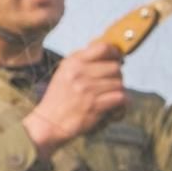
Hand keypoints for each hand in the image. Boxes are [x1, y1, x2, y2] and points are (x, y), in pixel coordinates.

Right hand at [23, 39, 126, 155]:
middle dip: (117, 75)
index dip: (114, 52)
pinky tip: (116, 105)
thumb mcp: (64, 72)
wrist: (49, 122)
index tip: (117, 58)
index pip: (102, 48)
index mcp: (73, 62)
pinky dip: (122, 102)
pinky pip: (120, 98)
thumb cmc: (58, 98)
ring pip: (119, 83)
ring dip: (118, 91)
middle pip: (115, 67)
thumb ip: (82, 61)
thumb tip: (107, 52)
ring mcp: (87, 89)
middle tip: (111, 83)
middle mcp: (80, 73)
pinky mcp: (94, 105)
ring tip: (110, 96)